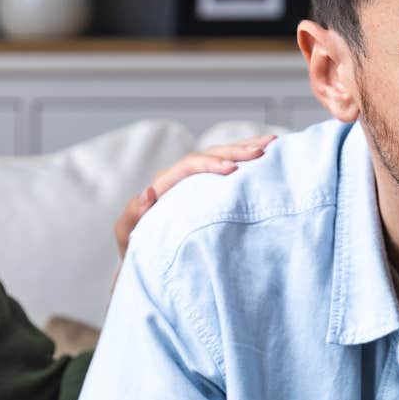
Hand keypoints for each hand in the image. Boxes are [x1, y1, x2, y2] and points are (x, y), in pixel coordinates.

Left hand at [114, 135, 274, 257]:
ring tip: (271, 143)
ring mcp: (195, 181)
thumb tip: (148, 193)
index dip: (210, 164)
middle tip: (260, 151)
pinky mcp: (207, 187)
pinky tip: (268, 152)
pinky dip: (246, 158)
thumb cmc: (136, 248)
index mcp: (164, 184)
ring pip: (221, 155)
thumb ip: (132, 215)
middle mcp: (180, 177)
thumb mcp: (127, 234)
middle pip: (210, 154)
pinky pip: (227, 167)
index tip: (232, 170)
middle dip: (235, 150)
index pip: (189, 165)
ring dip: (245, 147)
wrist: (145, 256)